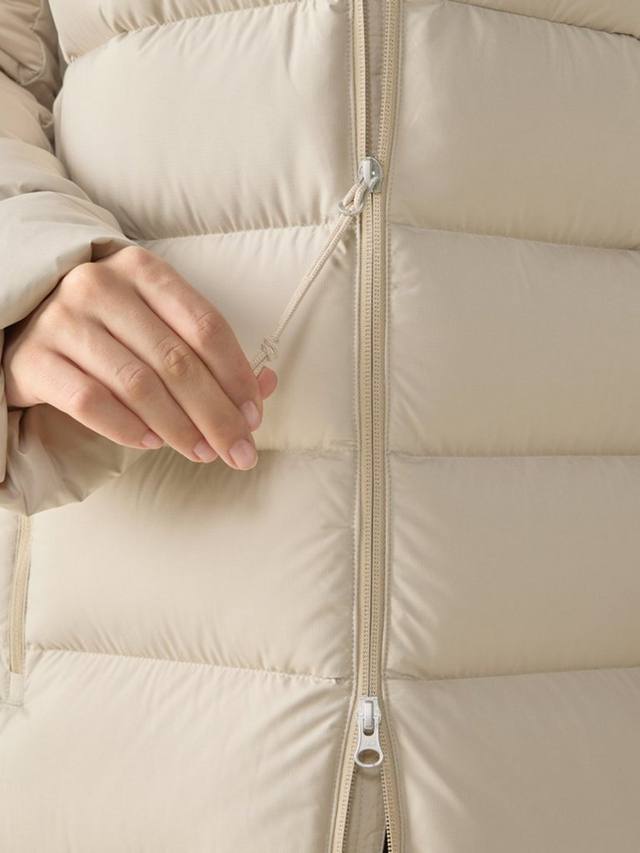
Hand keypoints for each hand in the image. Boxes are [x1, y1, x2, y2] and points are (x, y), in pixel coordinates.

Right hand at [1, 245, 277, 470]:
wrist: (27, 328)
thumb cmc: (110, 330)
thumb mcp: (159, 324)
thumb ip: (211, 353)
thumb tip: (269, 385)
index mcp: (143, 270)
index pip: (205, 325)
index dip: (237, 376)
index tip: (254, 416)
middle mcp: (100, 286)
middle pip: (176, 360)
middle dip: (216, 414)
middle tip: (239, 450)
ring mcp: (63, 320)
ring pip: (137, 384)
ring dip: (178, 427)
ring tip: (202, 452)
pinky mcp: (34, 359)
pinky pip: (90, 403)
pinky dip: (127, 428)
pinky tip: (151, 443)